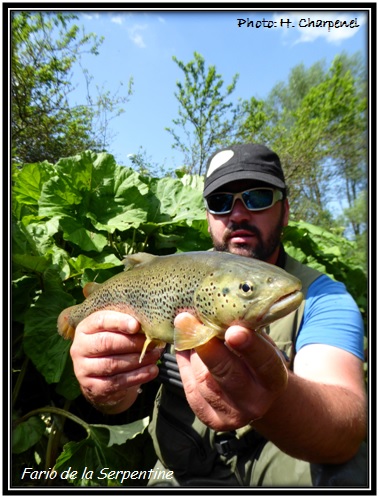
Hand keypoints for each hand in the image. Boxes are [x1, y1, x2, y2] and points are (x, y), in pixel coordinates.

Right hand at [70, 310, 162, 412]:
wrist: (101, 375)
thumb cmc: (113, 345)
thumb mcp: (115, 330)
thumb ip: (127, 324)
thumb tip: (148, 321)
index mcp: (85, 328)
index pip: (100, 321)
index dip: (119, 322)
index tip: (137, 325)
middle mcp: (80, 348)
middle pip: (106, 343)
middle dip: (132, 342)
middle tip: (152, 342)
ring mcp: (83, 369)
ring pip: (112, 364)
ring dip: (138, 360)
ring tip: (155, 356)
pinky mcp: (92, 386)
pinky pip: (117, 382)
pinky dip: (137, 376)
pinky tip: (151, 371)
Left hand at [175, 313, 287, 430]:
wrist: (257, 395)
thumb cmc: (256, 359)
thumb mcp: (259, 342)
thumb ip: (242, 331)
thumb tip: (212, 311)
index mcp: (273, 379)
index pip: (264, 362)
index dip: (249, 347)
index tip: (234, 331)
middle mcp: (255, 402)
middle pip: (227, 374)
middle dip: (206, 347)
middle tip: (186, 321)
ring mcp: (232, 415)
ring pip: (203, 380)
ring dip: (191, 352)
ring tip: (186, 329)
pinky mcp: (212, 420)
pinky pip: (191, 389)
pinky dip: (184, 365)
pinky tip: (185, 349)